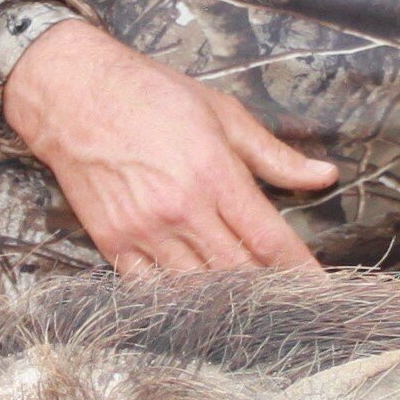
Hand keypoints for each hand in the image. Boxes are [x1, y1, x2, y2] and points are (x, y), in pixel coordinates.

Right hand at [1, 23, 339, 276]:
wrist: (74, 95)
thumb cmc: (151, 96)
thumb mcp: (223, 114)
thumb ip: (274, 155)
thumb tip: (325, 176)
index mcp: (215, 175)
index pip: (270, 239)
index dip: (299, 269)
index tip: (321, 288)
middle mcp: (182, 210)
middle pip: (238, 271)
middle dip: (268, 289)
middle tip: (289, 300)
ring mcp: (145, 231)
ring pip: (197, 287)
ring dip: (226, 298)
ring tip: (250, 304)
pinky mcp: (113, 242)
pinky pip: (152, 288)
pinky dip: (178, 298)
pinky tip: (197, 300)